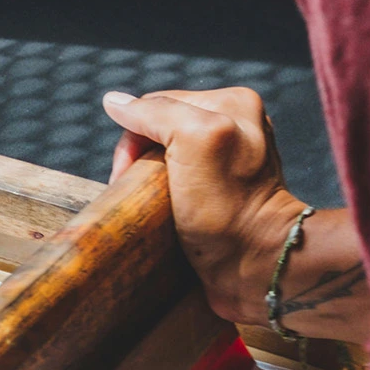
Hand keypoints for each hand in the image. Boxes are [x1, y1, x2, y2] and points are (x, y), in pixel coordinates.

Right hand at [103, 86, 306, 323]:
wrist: (255, 267)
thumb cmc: (226, 209)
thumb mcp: (193, 142)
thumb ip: (156, 113)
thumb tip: (114, 102)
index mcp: (231, 103)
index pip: (155, 105)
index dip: (132, 138)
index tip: (126, 175)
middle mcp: (234, 125)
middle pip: (158, 130)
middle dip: (138, 159)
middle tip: (134, 193)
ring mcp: (227, 160)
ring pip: (164, 156)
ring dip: (146, 179)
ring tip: (146, 206)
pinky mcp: (221, 192)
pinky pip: (176, 181)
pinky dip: (160, 194)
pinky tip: (160, 212)